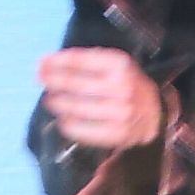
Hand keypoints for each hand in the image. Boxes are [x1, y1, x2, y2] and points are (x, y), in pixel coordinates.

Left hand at [39, 47, 164, 150]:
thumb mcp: (115, 64)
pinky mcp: (118, 133)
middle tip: (39, 80)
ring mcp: (120, 112)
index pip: (80, 61)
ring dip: (58, 103)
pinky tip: (62, 120)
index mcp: (120, 64)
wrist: (155, 113)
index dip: (56, 62)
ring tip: (50, 100)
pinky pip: (84, 130)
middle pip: (75, 83)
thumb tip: (46, 64)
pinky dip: (68, 125)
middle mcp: (122, 87)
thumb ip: (86, 62)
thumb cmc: (128, 84)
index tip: (41, 63)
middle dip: (53, 80)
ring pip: (77, 107)